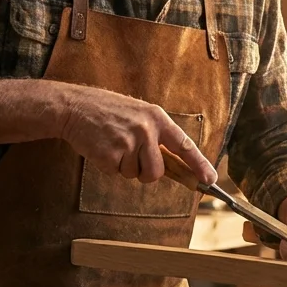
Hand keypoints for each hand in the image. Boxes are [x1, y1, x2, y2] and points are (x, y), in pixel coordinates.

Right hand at [60, 85, 214, 184]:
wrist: (76, 107)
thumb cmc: (109, 112)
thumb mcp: (139, 115)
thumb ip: (157, 136)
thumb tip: (176, 165)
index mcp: (157, 118)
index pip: (184, 145)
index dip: (199, 164)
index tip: (210, 179)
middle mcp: (146, 130)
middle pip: (156, 172)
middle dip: (144, 172)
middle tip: (130, 155)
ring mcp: (128, 142)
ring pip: (135, 175)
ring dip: (125, 168)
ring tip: (115, 145)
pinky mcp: (110, 154)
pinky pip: (116, 174)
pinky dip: (108, 166)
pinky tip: (103, 147)